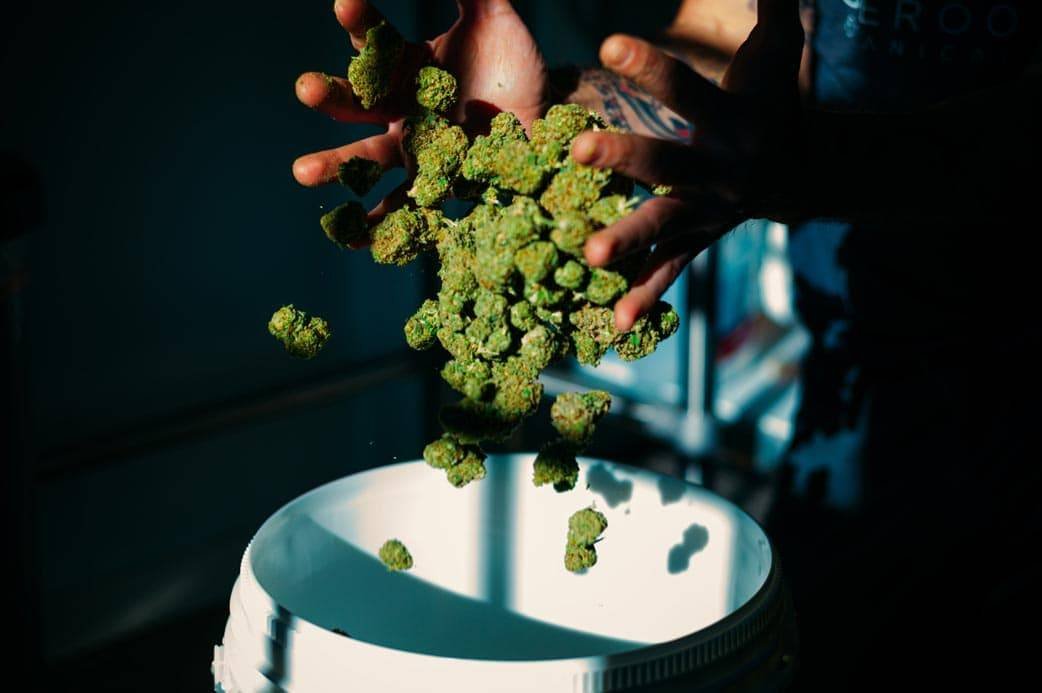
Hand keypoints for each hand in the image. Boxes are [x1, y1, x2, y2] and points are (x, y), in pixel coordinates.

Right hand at [292, 0, 547, 214]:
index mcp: (408, 64)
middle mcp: (400, 108)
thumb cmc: (514, 65)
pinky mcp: (431, 186)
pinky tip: (351, 238)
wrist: (544, 118)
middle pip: (357, 102)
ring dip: (333, 165)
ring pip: (365, 157)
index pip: (376, 41)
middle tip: (305, 88)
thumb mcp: (497, 21)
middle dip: (330, 96)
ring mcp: (412, 150)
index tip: (345, 2)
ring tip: (303, 172)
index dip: (360, 22)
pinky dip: (376, 225)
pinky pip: (399, 208)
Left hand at [571, 0, 804, 330]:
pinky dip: (646, 296)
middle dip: (625, 156)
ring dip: (626, 240)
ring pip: (663, 226)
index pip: (688, 89)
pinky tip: (615, 323)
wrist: (811, 173)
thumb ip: (770, 4)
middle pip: (668, 163)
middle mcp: (721, 169)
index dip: (652, 66)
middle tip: (578, 148)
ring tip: (586, 254)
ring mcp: (710, 212)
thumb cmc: (779, 102)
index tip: (608, 42)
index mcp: (736, 120)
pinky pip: (672, 271)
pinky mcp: (701, 241)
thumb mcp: (778, 51)